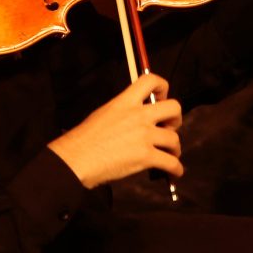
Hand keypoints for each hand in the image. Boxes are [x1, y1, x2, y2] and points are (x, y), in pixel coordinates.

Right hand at [47, 73, 182, 187]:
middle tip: (170, 127)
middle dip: (176, 118)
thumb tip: (136, 120)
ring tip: (171, 153)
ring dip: (175, 147)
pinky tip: (174, 172)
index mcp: (125, 102)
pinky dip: (176, 168)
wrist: (76, 159)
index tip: (162, 97)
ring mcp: (144, 135)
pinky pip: (171, 162)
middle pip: (174, 107)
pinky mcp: (145, 156)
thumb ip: (123, 112)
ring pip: (174, 138)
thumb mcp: (104, 113)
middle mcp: (138, 115)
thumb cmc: (83, 140)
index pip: (150, 81)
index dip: (162, 86)